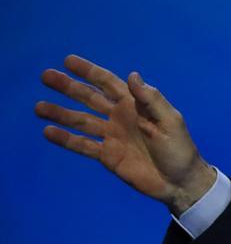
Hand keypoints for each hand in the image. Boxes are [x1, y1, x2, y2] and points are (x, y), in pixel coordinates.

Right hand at [35, 55, 215, 215]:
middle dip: (68, 87)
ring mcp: (111, 136)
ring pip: (80, 121)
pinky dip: (66, 139)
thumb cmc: (179, 149)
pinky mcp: (107, 155)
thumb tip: (133, 75)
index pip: (108, 83)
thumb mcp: (170, 121)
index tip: (68, 61)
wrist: (179, 182)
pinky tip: (48, 132)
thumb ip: (151, 99)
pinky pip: (82, 145)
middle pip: (89, 98)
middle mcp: (120, 117)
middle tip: (45, 76)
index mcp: (135, 105)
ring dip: (60, 113)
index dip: (89, 71)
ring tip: (38, 107)